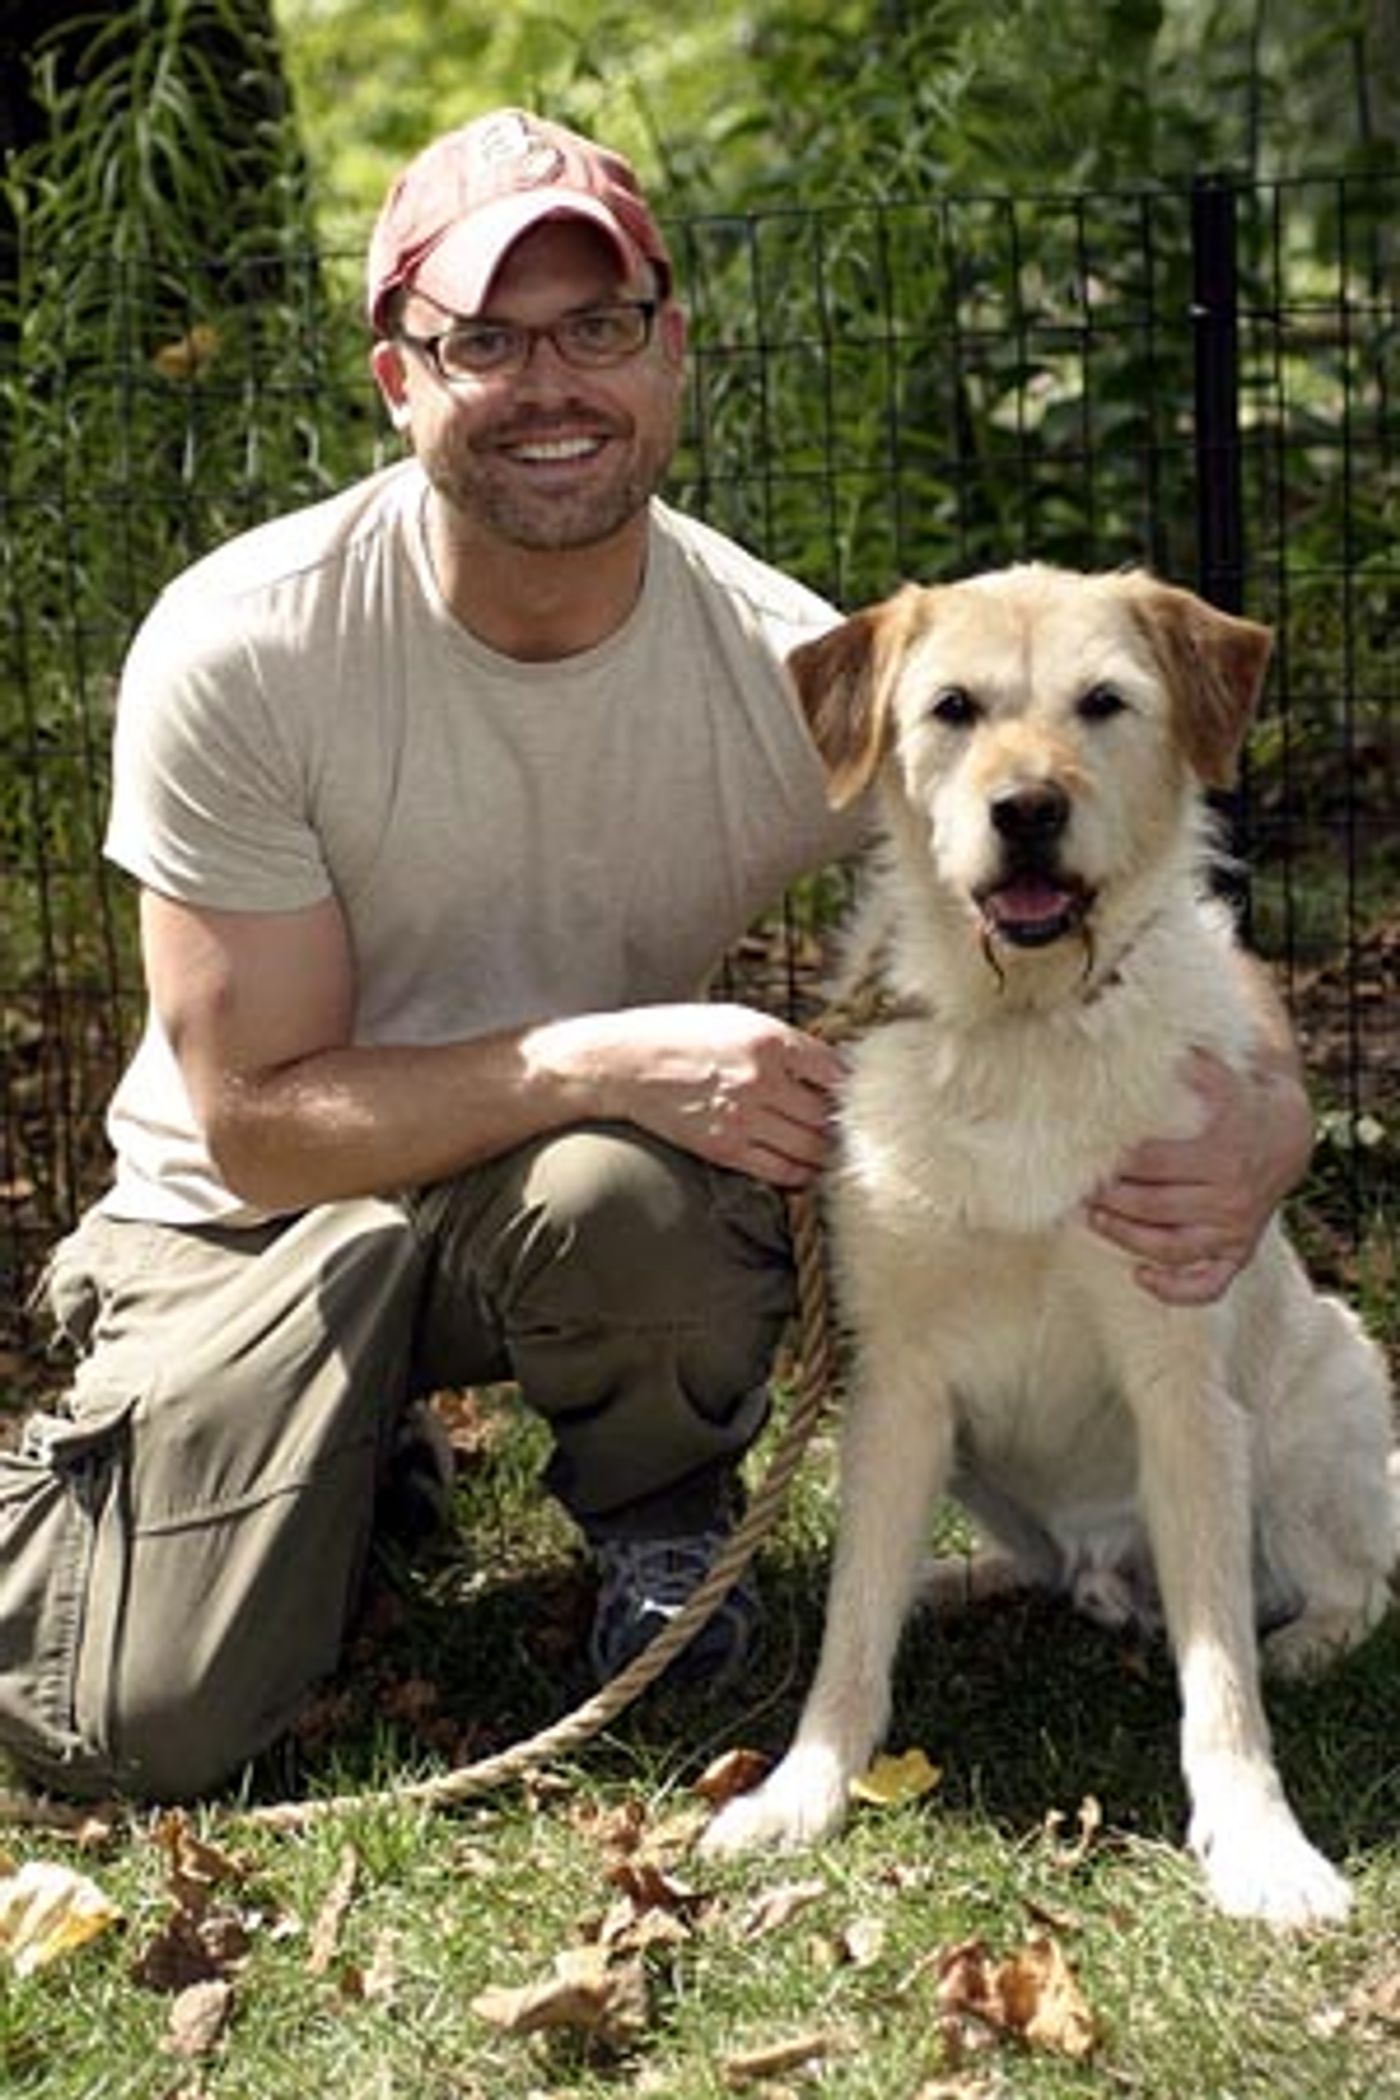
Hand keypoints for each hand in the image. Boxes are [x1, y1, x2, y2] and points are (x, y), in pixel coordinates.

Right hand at [598, 1002, 845, 1188]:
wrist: (622, 1065)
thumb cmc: (681, 1035)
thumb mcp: (738, 1020)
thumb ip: (785, 1044)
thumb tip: (830, 1071)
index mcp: (769, 1040)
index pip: (836, 1072)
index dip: (852, 1088)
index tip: (857, 1097)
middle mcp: (761, 1079)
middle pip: (828, 1116)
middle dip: (844, 1126)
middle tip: (852, 1132)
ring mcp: (743, 1117)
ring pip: (811, 1149)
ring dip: (827, 1154)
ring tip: (831, 1151)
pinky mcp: (724, 1148)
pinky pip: (781, 1171)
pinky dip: (800, 1174)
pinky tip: (805, 1168)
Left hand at [1084, 1048, 1312, 1304]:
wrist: (1283, 1136)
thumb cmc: (1234, 1104)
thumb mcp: (1219, 1077)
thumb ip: (1188, 1065)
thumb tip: (1149, 1042)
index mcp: (1219, 1152)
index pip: (1150, 1163)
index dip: (1113, 1163)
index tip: (1081, 1158)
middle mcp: (1228, 1196)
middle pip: (1152, 1206)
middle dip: (1109, 1200)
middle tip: (1078, 1191)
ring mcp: (1233, 1229)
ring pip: (1170, 1246)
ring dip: (1125, 1237)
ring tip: (1094, 1221)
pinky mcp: (1236, 1252)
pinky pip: (1207, 1284)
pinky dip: (1175, 1289)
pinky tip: (1141, 1276)